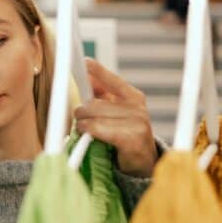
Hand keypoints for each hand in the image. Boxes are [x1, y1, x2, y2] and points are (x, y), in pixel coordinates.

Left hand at [74, 58, 157, 176]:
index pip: (112, 80)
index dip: (97, 71)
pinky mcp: (132, 140)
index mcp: (133, 97)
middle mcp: (137, 108)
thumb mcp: (116, 110)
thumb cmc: (125, 132)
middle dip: (81, 112)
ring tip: (85, 129)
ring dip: (82, 124)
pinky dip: (88, 132)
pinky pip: (98, 131)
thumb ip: (102, 94)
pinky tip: (88, 135)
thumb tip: (87, 77)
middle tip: (79, 118)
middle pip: (94, 104)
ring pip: (93, 118)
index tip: (84, 62)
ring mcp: (137, 123)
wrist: (143, 160)